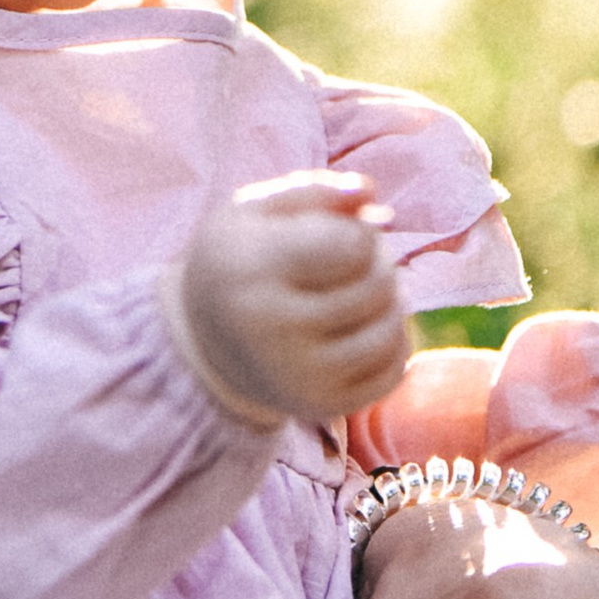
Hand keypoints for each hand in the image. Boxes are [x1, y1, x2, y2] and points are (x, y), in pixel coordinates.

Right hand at [177, 171, 409, 427]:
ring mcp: (299, 375)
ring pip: (392, 329)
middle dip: (378, 262)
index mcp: (252, 268)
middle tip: (353, 260)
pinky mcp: (322, 406)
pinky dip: (392, 343)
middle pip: (379, 283)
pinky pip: (395, 370)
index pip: (354, 244)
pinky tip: (362, 328)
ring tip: (362, 291)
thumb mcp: (256, 210)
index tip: (336, 232)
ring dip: (391, 302)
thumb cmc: (240, 259)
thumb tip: (371, 194)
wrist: (203, 342)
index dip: (359, 230)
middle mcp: (272, 328)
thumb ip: (315, 191)